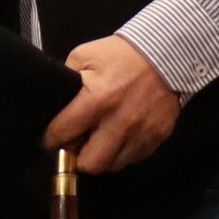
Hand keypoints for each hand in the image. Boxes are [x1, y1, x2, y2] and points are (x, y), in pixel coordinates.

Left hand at [43, 35, 180, 174]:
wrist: (166, 53)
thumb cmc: (122, 54)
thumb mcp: (84, 56)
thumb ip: (66, 80)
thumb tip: (57, 104)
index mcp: (97, 100)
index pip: (63, 134)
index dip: (52, 138)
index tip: (52, 138)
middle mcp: (119, 122)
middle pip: (90, 164)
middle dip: (79, 157)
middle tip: (79, 143)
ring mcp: (141, 132)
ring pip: (113, 165)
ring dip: (103, 155)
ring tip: (101, 139)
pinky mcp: (158, 136)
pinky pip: (134, 158)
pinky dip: (124, 151)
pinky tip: (121, 135)